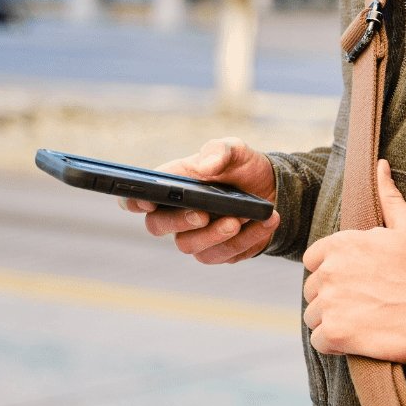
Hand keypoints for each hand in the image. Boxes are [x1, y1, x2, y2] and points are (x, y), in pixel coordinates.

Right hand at [118, 137, 279, 263]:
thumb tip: (206, 166)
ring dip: (217, 234)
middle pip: (157, 226)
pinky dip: (247, 239)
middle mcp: (177, 215)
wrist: (273, 190)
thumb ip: (220, 151)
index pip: (134, 198)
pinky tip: (266, 222)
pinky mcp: (221, 252)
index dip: (132, 201)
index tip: (147, 200)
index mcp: (170, 186)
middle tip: (203, 214)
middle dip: (179, 221)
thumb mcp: (235, 150)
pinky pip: (225, 254)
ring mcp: (197, 237)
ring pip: (192, 247)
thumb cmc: (243, 168)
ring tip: (241, 218)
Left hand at [302, 159, 405, 362]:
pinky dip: (335, 344)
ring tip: (362, 322)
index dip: (332, 272)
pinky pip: (320, 341)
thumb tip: (380, 166)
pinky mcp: (335, 333)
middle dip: (332, 297)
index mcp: (341, 245)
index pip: (313, 260)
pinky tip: (358, 339)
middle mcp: (329, 272)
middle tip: (363, 304)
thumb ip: (388, 197)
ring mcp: (330, 303)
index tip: (355, 281)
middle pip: (313, 289)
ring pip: (313, 316)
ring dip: (332, 321)